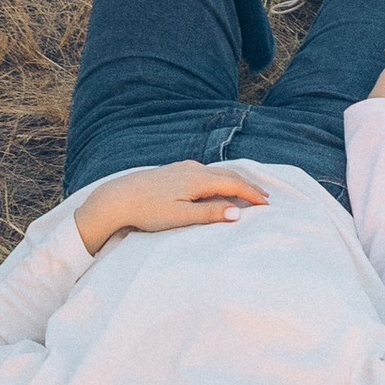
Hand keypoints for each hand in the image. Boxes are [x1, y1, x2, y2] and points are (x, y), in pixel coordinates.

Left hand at [76, 161, 267, 255]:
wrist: (117, 198)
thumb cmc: (147, 211)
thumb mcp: (180, 217)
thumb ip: (208, 215)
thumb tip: (237, 214)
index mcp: (198, 180)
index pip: (234, 184)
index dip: (253, 194)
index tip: (268, 204)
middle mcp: (193, 169)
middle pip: (229, 175)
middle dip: (249, 185)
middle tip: (265, 197)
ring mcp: (182, 168)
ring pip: (217, 172)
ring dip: (235, 180)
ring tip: (247, 191)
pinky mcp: (174, 170)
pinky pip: (206, 171)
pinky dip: (220, 178)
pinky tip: (218, 184)